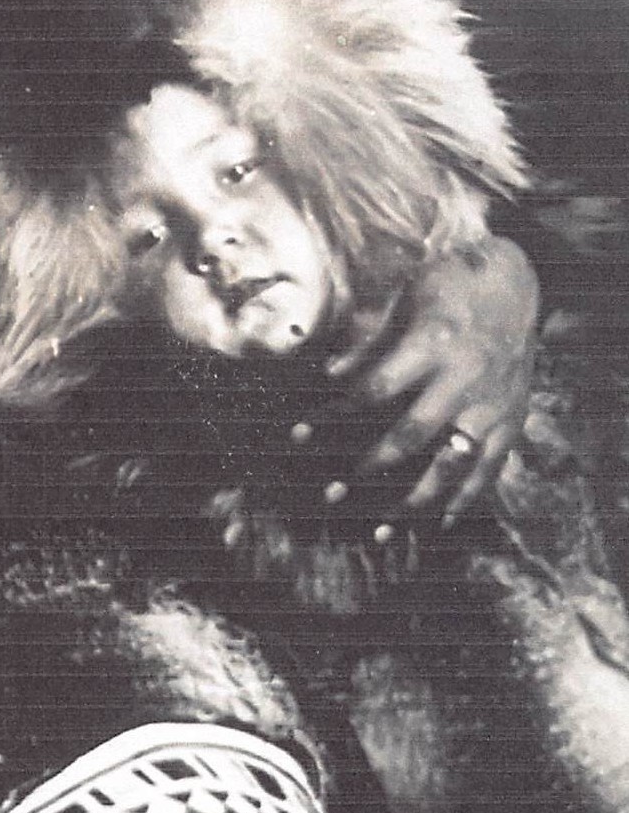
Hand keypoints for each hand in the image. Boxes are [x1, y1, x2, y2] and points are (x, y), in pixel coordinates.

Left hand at [322, 237, 538, 525]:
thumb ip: (369, 341)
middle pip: (410, 434)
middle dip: (368, 467)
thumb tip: (328, 375)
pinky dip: (466, 499)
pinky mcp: (512, 420)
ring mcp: (491, 404)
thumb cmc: (448, 287)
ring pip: (451, 463)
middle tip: (331, 493)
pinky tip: (441, 525)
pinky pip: (489, 469)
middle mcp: (464, 378)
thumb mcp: (406, 300)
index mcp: (432, 343)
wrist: (514, 283)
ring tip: (381, 528)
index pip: (374, 390)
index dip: (333, 415)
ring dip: (414, 499)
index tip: (298, 436)